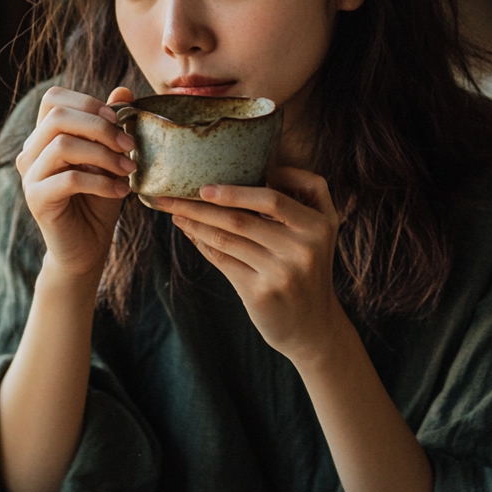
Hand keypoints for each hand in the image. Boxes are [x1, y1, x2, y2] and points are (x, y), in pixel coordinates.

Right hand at [15, 86, 134, 281]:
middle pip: (58, 117)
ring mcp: (30, 175)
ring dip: (103, 155)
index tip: (118, 120)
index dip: (87, 102)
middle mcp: (31, 151)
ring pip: (63, 146)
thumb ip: (112, 126)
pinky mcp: (36, 199)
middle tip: (129, 146)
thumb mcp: (111, 158)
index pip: (54, 99)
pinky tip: (120, 192)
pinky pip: (68, 179)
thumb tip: (123, 91)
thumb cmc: (98, 200)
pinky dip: (100, 182)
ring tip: (128, 170)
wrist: (88, 246)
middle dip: (100, 127)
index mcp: (45, 136)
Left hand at [156, 167, 341, 363]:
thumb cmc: (309, 267)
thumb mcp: (320, 229)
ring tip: (175, 212)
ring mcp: (282, 273)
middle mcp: (303, 249)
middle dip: (200, 205)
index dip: (236, 192)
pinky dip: (203, 244)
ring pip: (226, 239)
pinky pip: (223, 260)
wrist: (313, 326)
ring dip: (195, 223)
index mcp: (319, 225)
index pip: (272, 200)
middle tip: (171, 196)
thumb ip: (301, 194)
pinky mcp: (261, 293)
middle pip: (240, 219)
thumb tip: (261, 165)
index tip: (205, 186)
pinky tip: (190, 232)